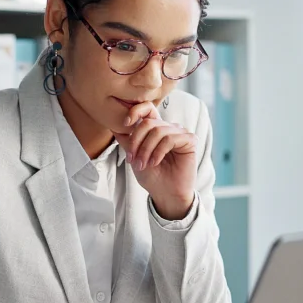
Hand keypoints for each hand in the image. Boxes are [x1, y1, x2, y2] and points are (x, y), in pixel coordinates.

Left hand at [113, 102, 196, 218]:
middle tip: (133, 159)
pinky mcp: (189, 140)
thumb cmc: (152, 176)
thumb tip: (113, 125)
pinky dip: (158, 152)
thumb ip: (127, 140)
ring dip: (146, 150)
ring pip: (158, 131)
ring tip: (143, 164)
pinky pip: (170, 139)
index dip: (136, 111)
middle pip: (149, 123)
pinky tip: (155, 162)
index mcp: (156, 128)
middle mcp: (169, 128)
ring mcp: (180, 133)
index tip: (125, 123)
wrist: (165, 194)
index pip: (148, 109)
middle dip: (137, 141)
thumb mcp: (134, 156)